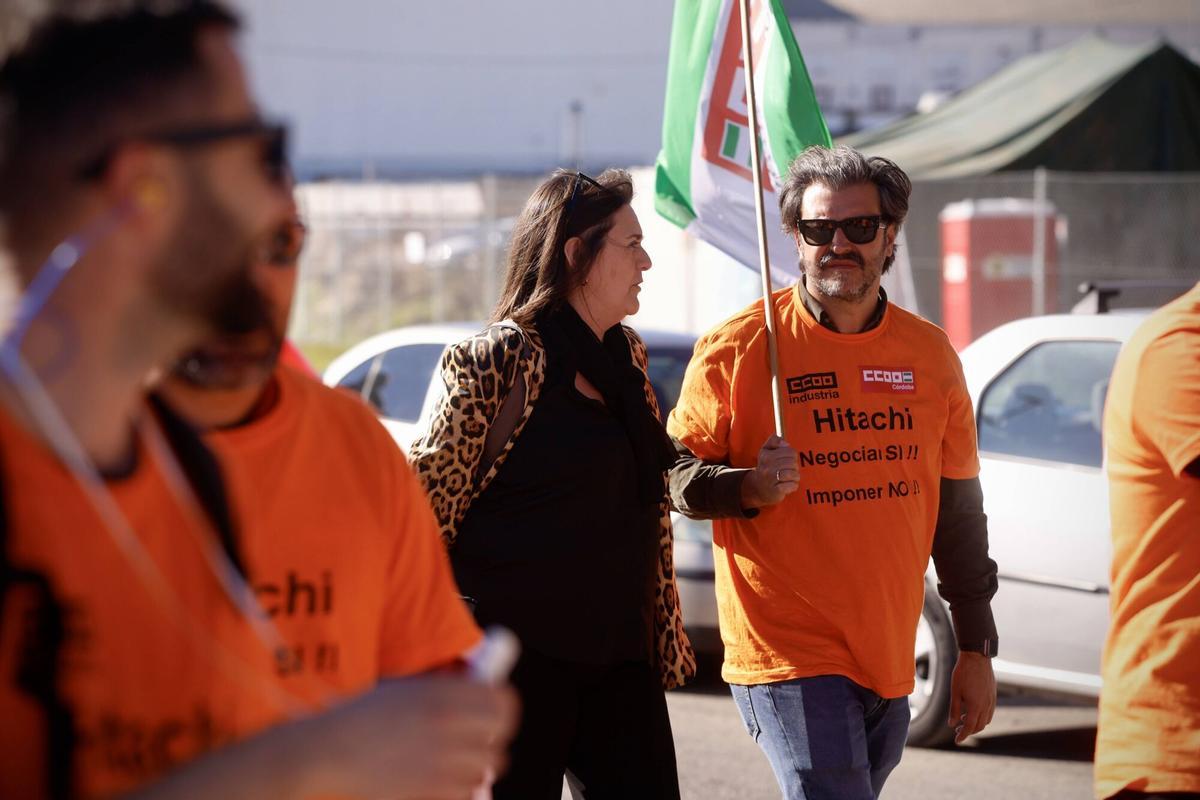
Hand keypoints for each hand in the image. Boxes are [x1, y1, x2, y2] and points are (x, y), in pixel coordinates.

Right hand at [304, 674, 519, 798]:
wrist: (327, 751)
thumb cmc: (360, 718)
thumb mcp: (404, 689)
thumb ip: (443, 690)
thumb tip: (477, 692)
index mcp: (442, 693)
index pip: (502, 701)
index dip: (502, 708)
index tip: (495, 715)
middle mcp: (447, 722)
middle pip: (500, 734)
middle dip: (491, 739)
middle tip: (477, 742)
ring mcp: (441, 758)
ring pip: (486, 766)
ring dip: (475, 766)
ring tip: (453, 764)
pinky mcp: (432, 789)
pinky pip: (465, 791)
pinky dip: (458, 788)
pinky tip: (440, 781)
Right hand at [740, 435, 799, 507]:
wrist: (757, 488)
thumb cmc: (766, 467)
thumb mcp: (766, 450)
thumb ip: (774, 441)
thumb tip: (785, 444)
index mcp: (766, 455)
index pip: (790, 451)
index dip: (792, 456)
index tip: (787, 460)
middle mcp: (767, 467)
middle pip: (793, 463)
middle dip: (794, 467)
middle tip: (789, 470)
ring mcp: (771, 479)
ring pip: (794, 474)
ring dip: (795, 477)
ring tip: (789, 478)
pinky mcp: (776, 490)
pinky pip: (792, 485)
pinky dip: (793, 486)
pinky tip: (788, 485)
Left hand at [948, 651, 995, 743]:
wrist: (977, 658)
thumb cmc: (963, 674)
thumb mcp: (955, 692)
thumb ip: (954, 710)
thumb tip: (951, 725)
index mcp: (975, 707)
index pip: (969, 727)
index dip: (963, 736)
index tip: (957, 741)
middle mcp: (986, 706)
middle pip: (979, 726)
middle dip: (968, 731)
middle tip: (957, 730)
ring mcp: (992, 701)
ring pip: (986, 720)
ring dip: (976, 724)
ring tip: (963, 720)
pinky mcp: (993, 695)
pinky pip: (990, 712)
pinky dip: (982, 717)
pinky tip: (973, 711)